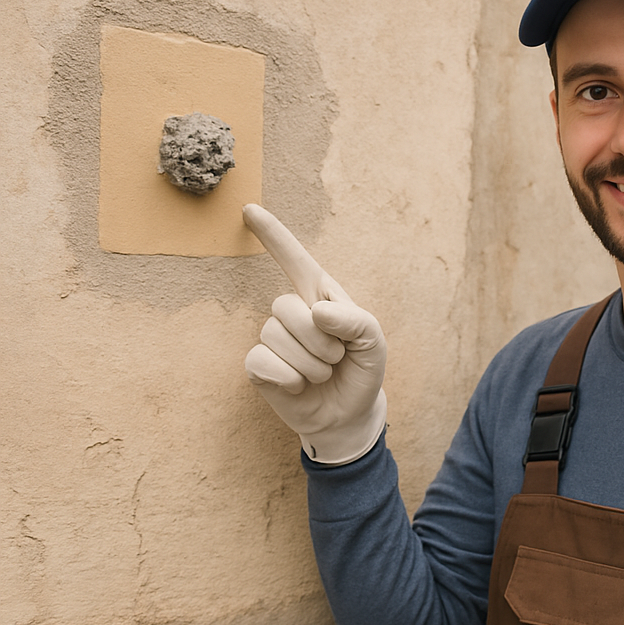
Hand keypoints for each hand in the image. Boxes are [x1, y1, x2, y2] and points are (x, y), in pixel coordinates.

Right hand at [243, 204, 386, 463]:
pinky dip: (290, 378)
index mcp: (321, 297)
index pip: (296, 261)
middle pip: (286, 306)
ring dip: (311, 364)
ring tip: (322, 374)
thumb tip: (316, 310)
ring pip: (276, 336)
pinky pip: (262, 361)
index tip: (250, 210)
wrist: (351, 414)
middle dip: (321, 340)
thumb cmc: (361, 371)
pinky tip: (300, 386)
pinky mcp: (259, 366)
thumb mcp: (373, 342)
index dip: (274, 236)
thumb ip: (354, 319)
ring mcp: (272, 338)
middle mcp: (293, 312)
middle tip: (337, 359)